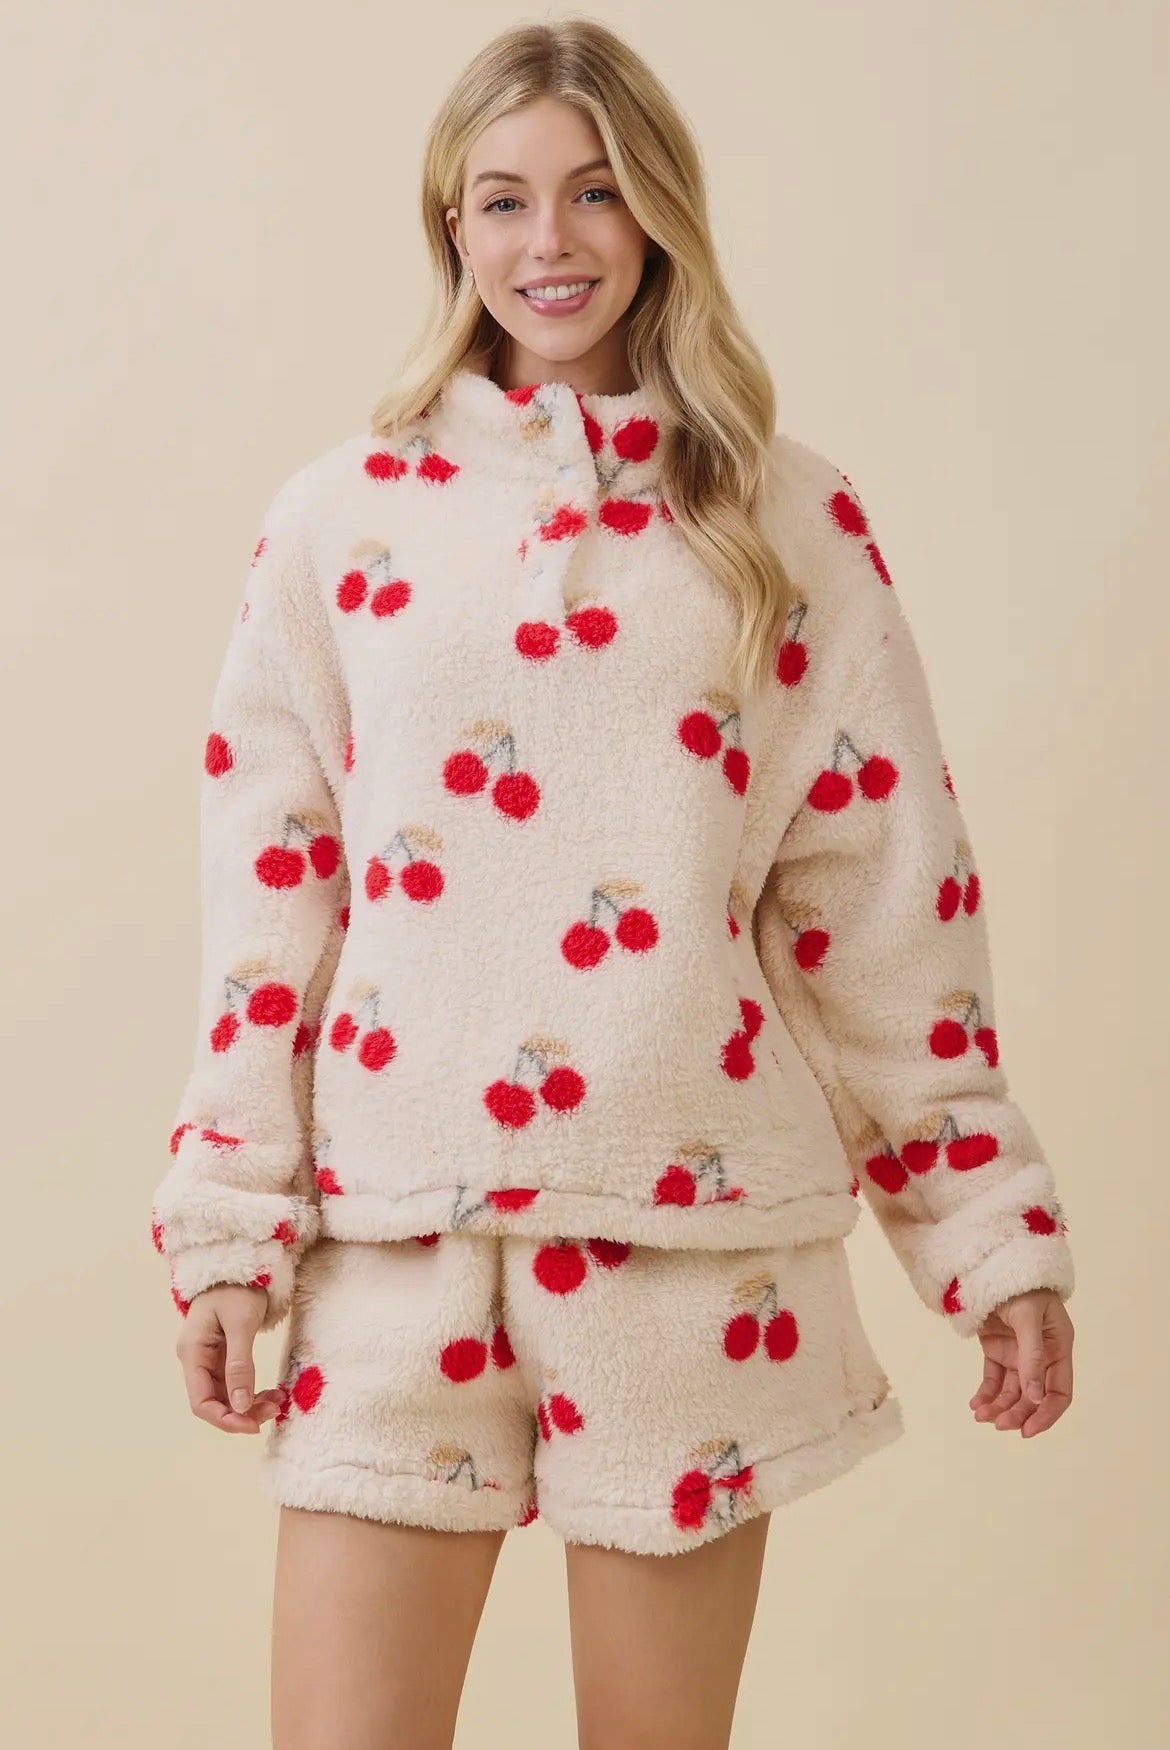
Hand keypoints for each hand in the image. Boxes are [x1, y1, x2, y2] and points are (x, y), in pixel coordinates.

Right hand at [175, 1283, 283, 1433]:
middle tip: (276, 1410)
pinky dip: (252, 1391)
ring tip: (279, 1401)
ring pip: (226, 1396)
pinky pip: (234, 1383)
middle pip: (214, 1402)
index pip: (201, 1402)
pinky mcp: (222, 1356)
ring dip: (251, 1404)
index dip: (225, 1420)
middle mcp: (196, 1360)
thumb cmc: (237, 1288)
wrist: (238, 1263)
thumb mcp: (241, 1324)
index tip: (254, 1426)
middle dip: (243, 1412)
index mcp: (192, 1353)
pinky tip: (272, 1392)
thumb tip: (241, 1406)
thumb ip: (240, 1365)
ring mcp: (208, 1359)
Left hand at [969, 1289, 1072, 1435]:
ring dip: (999, 1407)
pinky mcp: (997, 1350)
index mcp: (1059, 1348)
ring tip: (980, 1416)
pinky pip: (994, 1379)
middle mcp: (1041, 1356)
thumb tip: (1035, 1397)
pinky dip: (986, 1394)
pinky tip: (975, 1404)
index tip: (1028, 1430)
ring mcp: (1018, 1354)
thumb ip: (1032, 1357)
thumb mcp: (1028, 1319)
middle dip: (1017, 1413)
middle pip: (1033, 1397)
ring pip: (1012, 1392)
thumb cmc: (1021, 1287)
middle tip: (997, 1424)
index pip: (1059, 1391)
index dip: (1046, 1414)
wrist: (992, 1265)